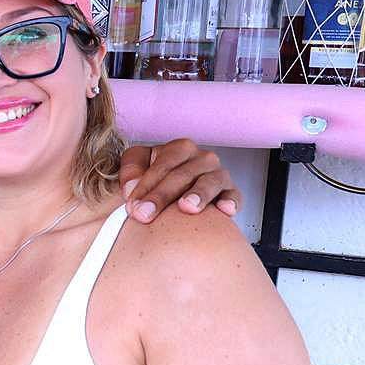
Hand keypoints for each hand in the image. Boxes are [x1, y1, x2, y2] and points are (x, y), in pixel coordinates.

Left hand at [117, 138, 240, 221]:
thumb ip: (131, 172)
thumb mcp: (138, 171)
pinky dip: (230, 201)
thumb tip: (130, 187)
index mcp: (179, 149)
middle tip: (144, 215)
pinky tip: (224, 210)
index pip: (163, 163)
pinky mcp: (231, 192)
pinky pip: (233, 196)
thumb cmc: (156, 183)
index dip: (145, 184)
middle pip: (182, 174)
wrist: (176, 202)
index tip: (132, 205)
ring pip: (210, 181)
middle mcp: (202, 158)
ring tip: (186, 207)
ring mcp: (219, 175)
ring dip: (198, 194)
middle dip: (161, 195)